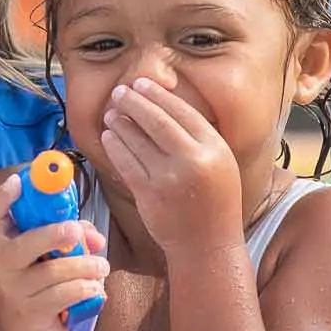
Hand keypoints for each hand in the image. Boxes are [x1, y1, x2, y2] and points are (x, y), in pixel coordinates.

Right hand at [0, 173, 110, 330]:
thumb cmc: (38, 290)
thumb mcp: (48, 258)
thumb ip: (68, 239)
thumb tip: (93, 235)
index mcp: (0, 245)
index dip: (2, 196)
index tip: (19, 181)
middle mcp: (0, 266)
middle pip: (24, 243)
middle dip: (54, 234)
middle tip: (77, 232)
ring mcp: (13, 292)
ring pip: (55, 271)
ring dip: (86, 266)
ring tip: (101, 267)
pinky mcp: (30, 314)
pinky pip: (65, 294)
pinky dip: (86, 288)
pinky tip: (95, 288)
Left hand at [95, 79, 243, 255]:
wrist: (208, 245)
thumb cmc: (214, 202)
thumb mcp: (221, 164)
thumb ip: (200, 138)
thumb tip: (168, 105)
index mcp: (215, 149)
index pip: (183, 112)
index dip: (159, 95)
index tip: (142, 84)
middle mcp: (193, 160)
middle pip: (157, 121)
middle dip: (135, 102)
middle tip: (120, 92)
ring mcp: (169, 178)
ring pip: (137, 140)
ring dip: (120, 123)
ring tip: (111, 112)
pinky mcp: (148, 194)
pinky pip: (126, 163)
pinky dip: (115, 147)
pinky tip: (109, 137)